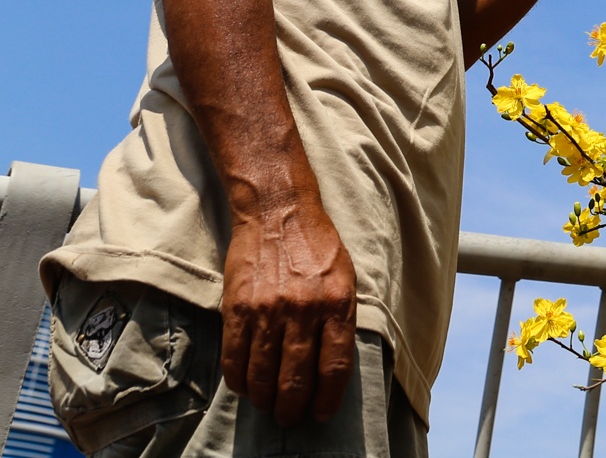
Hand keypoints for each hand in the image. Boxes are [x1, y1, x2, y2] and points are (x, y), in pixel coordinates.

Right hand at [220, 197, 357, 425]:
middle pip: (296, 379)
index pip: (334, 367)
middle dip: (292, 408)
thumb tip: (331, 367)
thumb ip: (340, 320)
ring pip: (263, 374)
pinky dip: (239, 380)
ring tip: (267, 407)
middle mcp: (304, 311)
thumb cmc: (318, 247)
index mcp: (338, 305)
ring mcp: (269, 310)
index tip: (321, 415)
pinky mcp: (238, 308)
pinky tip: (244, 387)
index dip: (327, 399)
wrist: (279, 212)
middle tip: (289, 418)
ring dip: (264, 399)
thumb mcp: (345, 279)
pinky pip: (235, 357)